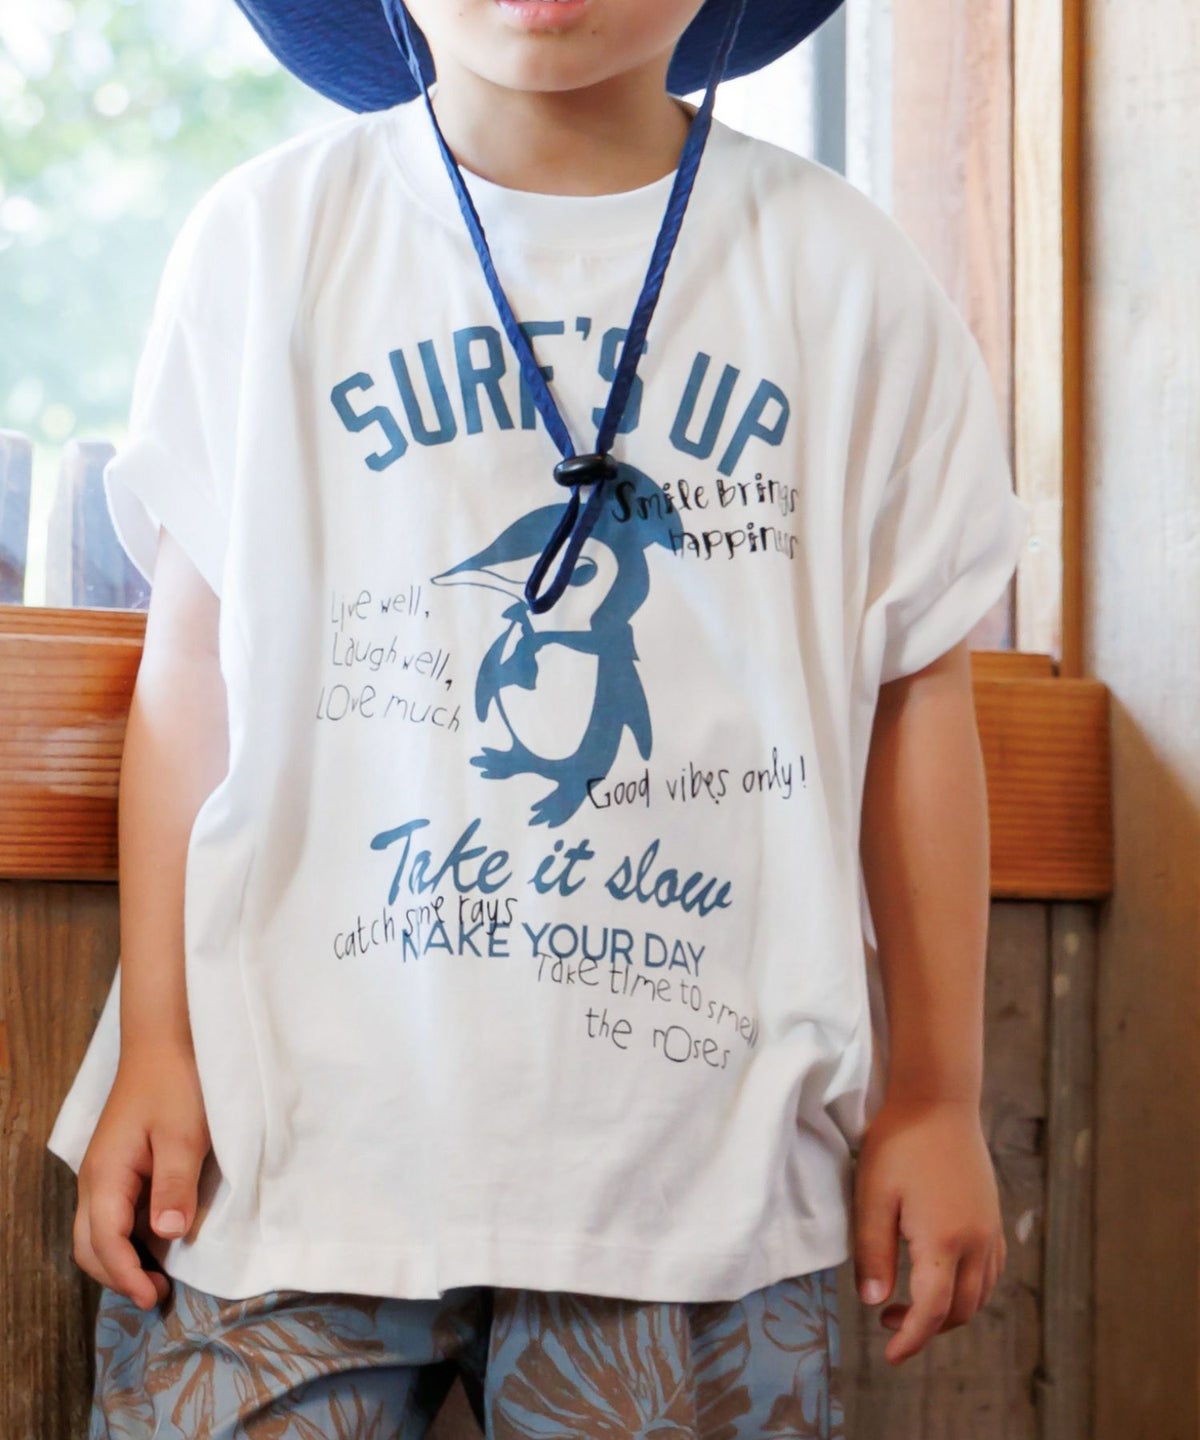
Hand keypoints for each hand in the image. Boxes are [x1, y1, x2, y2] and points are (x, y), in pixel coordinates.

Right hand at [73, 1042, 211, 1310]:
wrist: (164, 1042)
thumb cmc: (176, 1084)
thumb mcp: (183, 1134)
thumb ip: (174, 1184)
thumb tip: (167, 1236)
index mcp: (105, 1175)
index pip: (104, 1242)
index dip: (126, 1276)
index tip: (154, 1298)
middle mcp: (94, 1179)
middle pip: (89, 1246)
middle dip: (117, 1276)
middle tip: (157, 1295)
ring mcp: (103, 1173)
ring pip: (96, 1233)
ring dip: (119, 1260)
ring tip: (159, 1275)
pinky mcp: (118, 1166)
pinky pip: (112, 1215)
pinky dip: (126, 1238)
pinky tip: (157, 1240)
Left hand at [851, 1094, 1005, 1364]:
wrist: (938, 1099)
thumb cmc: (898, 1142)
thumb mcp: (873, 1195)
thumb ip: (873, 1251)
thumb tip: (873, 1301)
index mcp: (943, 1241)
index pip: (932, 1310)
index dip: (911, 1339)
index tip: (890, 1355)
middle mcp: (975, 1242)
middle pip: (961, 1310)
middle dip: (927, 1327)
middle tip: (888, 1321)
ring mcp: (989, 1229)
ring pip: (980, 1294)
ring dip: (950, 1310)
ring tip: (911, 1301)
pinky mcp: (992, 1216)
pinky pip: (990, 1270)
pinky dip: (970, 1287)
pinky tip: (944, 1275)